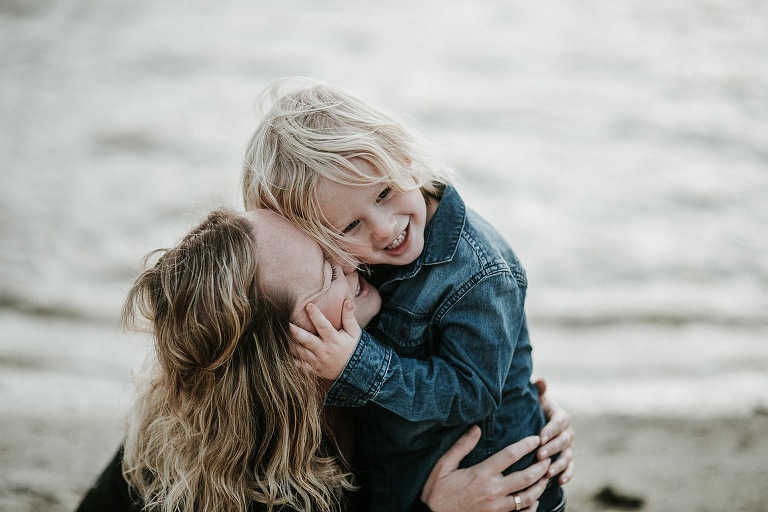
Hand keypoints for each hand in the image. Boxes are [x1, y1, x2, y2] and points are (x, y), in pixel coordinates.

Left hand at [289, 300, 360, 380]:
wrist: (356, 372)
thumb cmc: (354, 348)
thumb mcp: (354, 332)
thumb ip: (348, 317)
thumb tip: (347, 300)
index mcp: (334, 340)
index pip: (324, 326)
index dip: (316, 315)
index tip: (308, 305)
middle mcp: (324, 351)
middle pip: (307, 340)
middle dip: (295, 331)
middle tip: (286, 322)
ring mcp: (318, 361)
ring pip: (300, 352)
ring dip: (290, 343)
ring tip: (280, 333)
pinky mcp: (313, 369)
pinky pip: (299, 365)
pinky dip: (290, 358)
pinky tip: (283, 349)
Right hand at [421, 425, 549, 511]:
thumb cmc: (436, 492)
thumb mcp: (443, 466)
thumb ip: (461, 446)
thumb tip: (476, 428)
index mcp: (481, 474)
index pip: (510, 455)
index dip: (525, 445)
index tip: (536, 438)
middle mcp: (493, 491)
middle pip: (526, 477)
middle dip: (541, 466)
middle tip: (548, 458)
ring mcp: (497, 508)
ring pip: (527, 497)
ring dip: (540, 486)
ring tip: (546, 477)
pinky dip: (531, 508)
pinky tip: (534, 501)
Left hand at [534, 378, 574, 484]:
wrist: (535, 422)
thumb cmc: (533, 409)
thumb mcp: (535, 400)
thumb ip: (538, 391)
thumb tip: (541, 380)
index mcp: (561, 416)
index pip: (559, 422)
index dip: (551, 429)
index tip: (540, 436)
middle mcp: (567, 432)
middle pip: (564, 440)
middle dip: (552, 448)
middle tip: (539, 455)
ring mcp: (569, 447)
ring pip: (567, 456)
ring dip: (558, 464)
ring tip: (547, 472)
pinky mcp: (567, 459)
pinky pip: (571, 468)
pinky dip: (567, 475)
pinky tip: (560, 482)